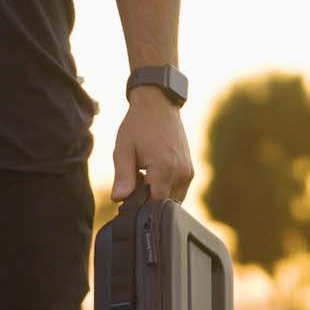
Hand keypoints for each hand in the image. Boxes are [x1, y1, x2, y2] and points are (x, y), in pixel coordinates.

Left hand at [111, 88, 193, 202]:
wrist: (158, 105)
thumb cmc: (138, 125)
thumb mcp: (123, 150)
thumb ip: (122, 177)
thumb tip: (118, 199)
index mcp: (164, 169)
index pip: (152, 204)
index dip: (138, 205)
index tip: (126, 198)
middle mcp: (181, 173)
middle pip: (163, 204)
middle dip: (148, 200)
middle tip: (134, 181)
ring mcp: (188, 172)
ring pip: (172, 199)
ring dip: (157, 194)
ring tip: (144, 175)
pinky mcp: (190, 170)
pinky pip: (178, 190)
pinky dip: (165, 188)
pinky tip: (154, 173)